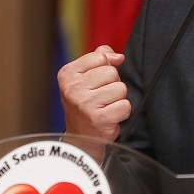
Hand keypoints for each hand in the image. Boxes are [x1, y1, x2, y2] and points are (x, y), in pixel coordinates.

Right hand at [58, 45, 130, 160]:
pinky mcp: (100, 118)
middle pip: (112, 72)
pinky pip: (125, 105)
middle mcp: (73, 89)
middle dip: (112, 83)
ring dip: (118, 98)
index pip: (100, 57)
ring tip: (105, 106)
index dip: (105, 68)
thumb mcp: (84, 76)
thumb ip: (100, 57)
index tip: (96, 81)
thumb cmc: (85, 103)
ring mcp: (85, 104)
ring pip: (121, 88)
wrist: (80, 137)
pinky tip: (110, 116)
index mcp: (67, 74)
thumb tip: (118, 57)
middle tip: (101, 96)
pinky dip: (122, 112)